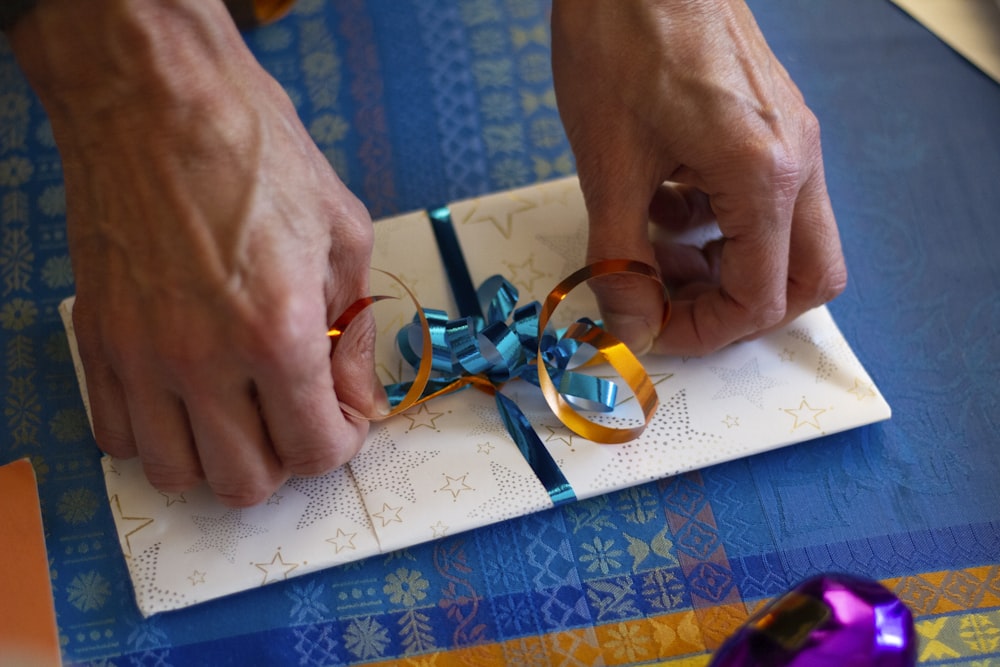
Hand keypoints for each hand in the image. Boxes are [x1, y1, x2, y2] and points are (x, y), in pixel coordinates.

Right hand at [10, 0, 382, 505]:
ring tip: (241, 413)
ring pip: (175, 473)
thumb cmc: (259, 155)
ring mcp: (140, 355)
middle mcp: (202, 359)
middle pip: (243, 483)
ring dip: (218, 458)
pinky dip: (158, 437)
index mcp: (276, 333)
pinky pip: (117, 436)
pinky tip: (186, 398)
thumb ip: (353, 335)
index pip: (313, 450)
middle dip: (285, 460)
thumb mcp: (343, 237)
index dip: (340, 444)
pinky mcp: (98, 340)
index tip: (343, 420)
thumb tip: (360, 399)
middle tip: (296, 417)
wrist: (159, 101)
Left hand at [551, 0, 846, 355]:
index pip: (761, 298)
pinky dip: (718, 220)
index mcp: (764, 173)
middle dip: (739, 307)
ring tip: (653, 251)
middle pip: (807, 277)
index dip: (703, 331)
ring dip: (726, 264)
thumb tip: (633, 326)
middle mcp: (796, 157)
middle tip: (673, 304)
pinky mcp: (770, 120)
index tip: (651, 329)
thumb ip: (621, 259)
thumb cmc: (620, 40)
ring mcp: (790, 135)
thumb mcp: (608, 165)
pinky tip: (660, 202)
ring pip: (788, 238)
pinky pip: (764, 196)